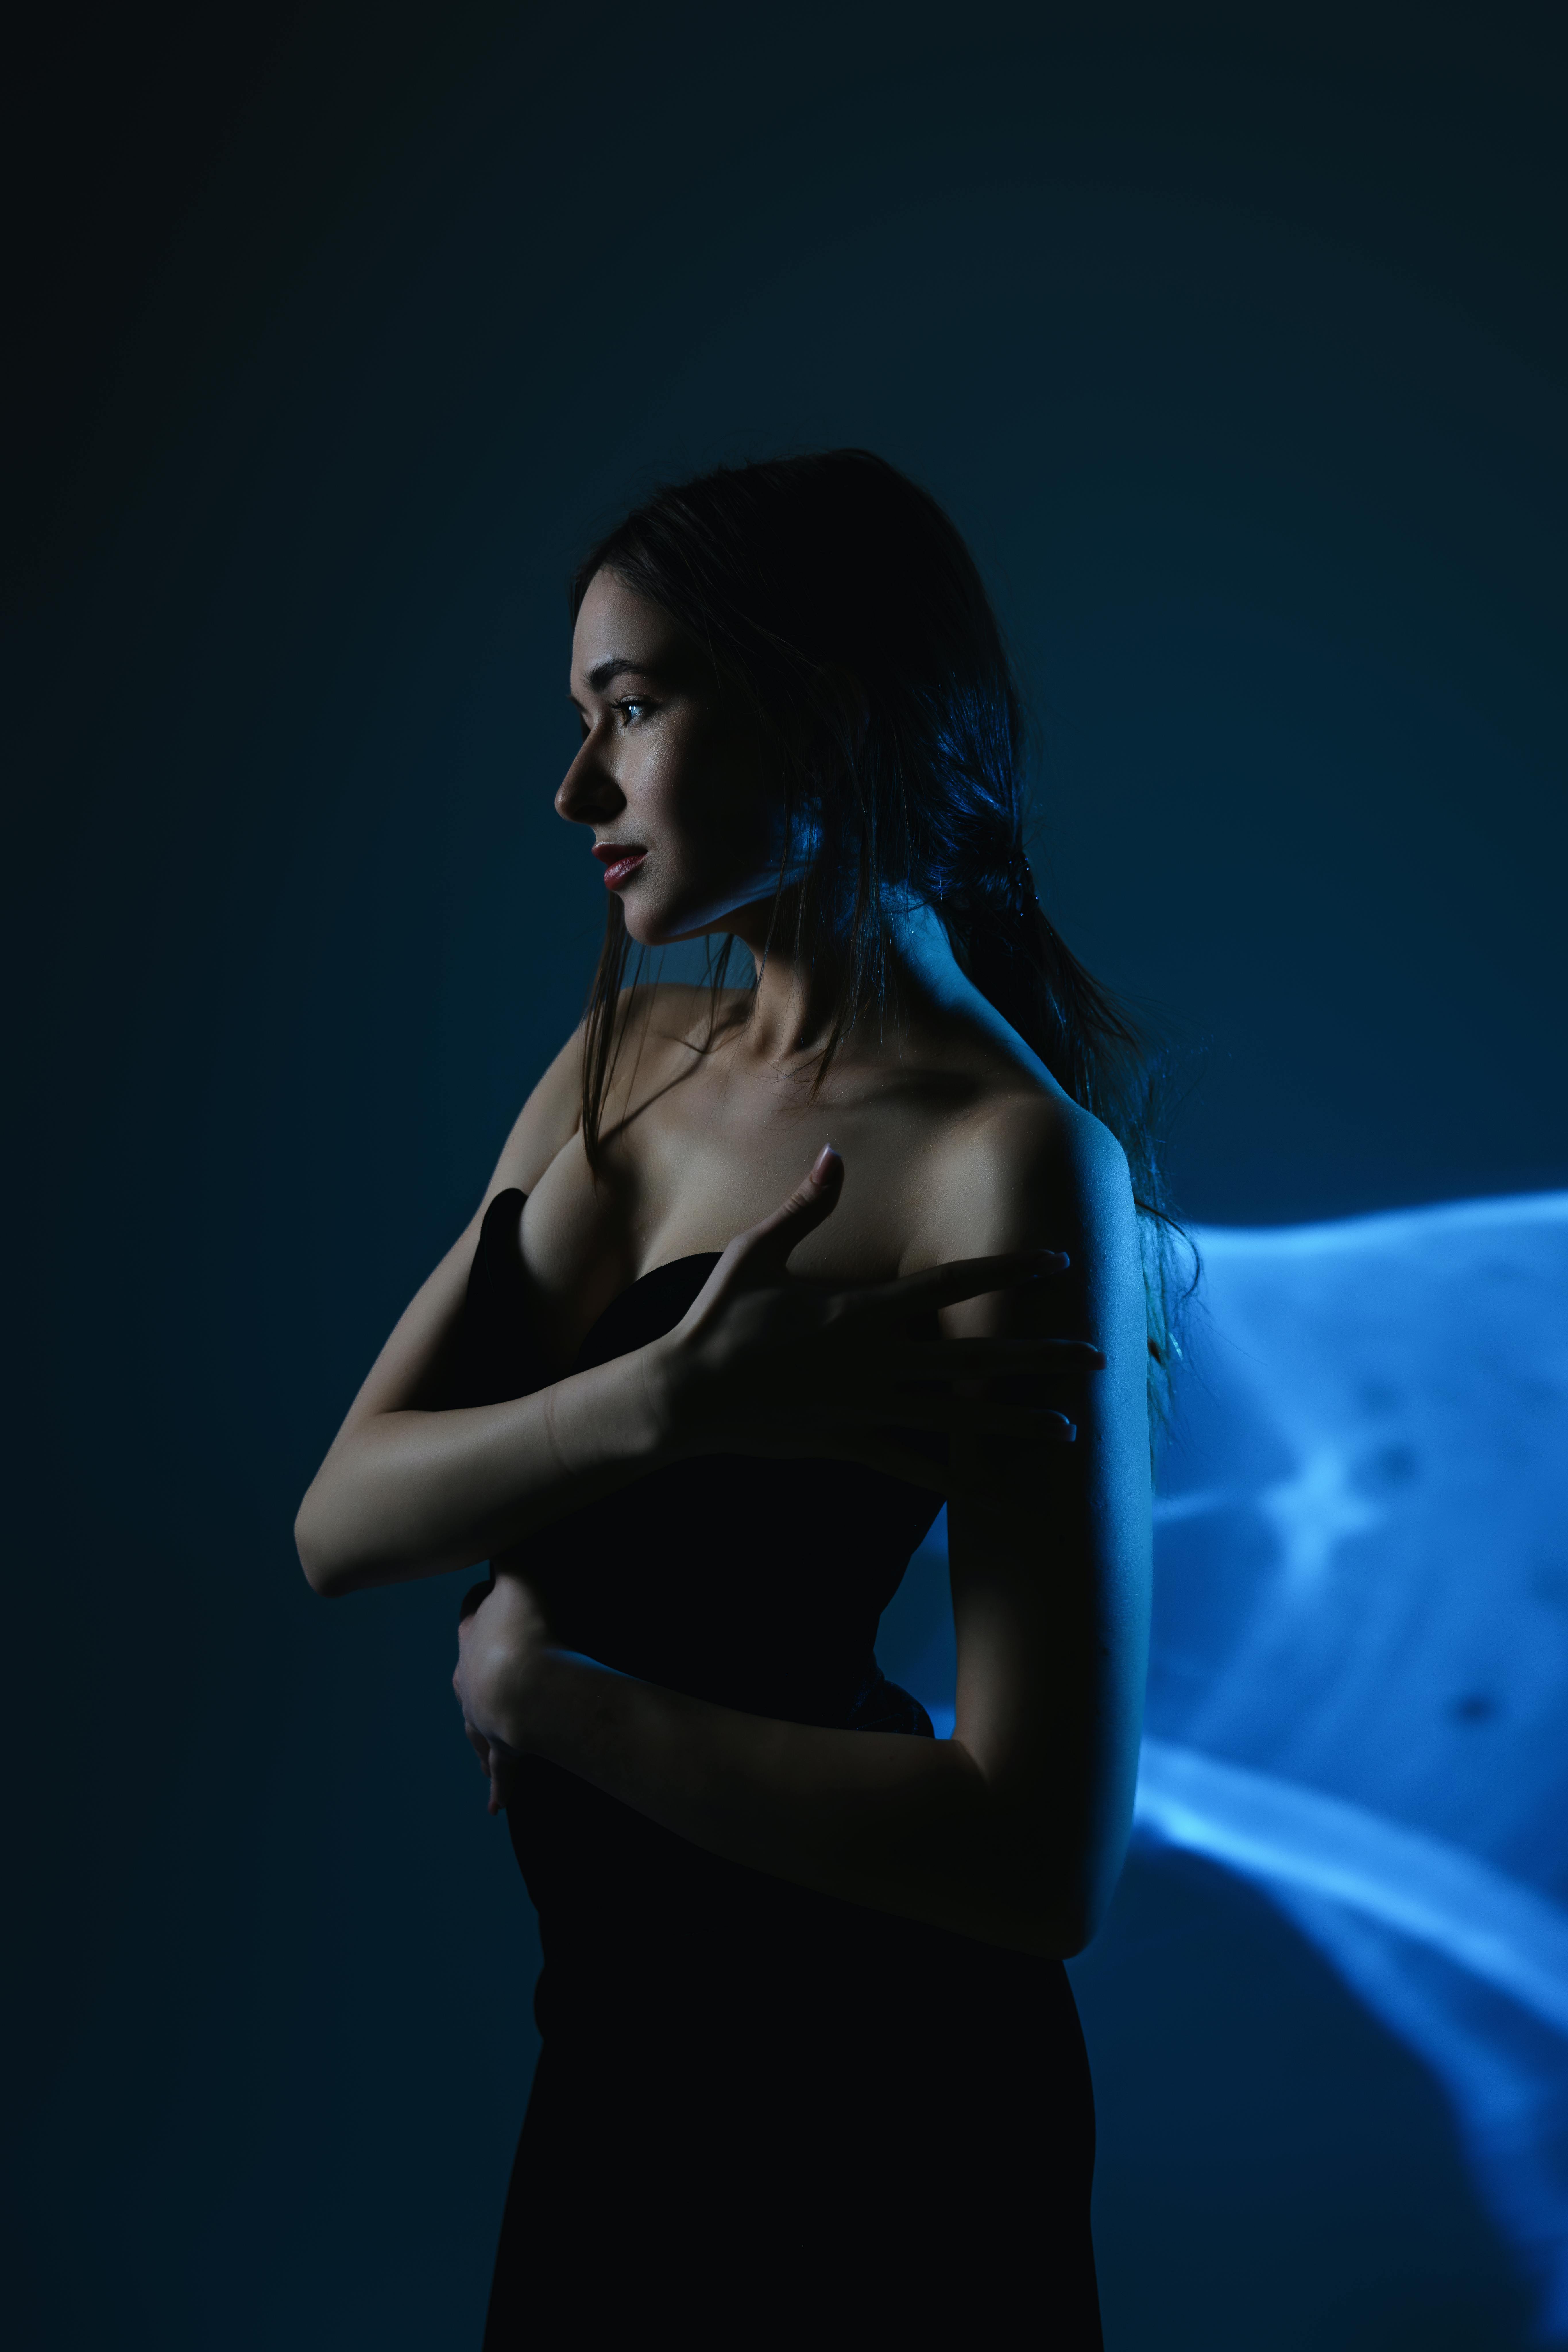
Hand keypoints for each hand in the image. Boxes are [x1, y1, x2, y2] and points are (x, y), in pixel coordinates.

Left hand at [453, 1572, 549, 1812]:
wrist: (524, 1685)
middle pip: (466, 1674)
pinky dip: (499, 1787)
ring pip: (476, 1728)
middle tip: (484, 1677)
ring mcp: (484, 1717)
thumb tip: (513, 1512)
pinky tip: (496, 1806)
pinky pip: (500, 1771)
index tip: (493, 1597)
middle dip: (476, 1673)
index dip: (481, 1605)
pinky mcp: (505, 1748)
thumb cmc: (524, 1627)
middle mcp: (469, 1680)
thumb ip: (521, 1548)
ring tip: (481, 1752)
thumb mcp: (523, 1572)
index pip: (469, 1616)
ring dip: (480, 1737)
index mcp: (471, 1638)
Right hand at [645, 1146, 1104, 1496]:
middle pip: (977, 1356)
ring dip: (1016, 1423)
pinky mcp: (847, 1445)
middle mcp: (875, 1361)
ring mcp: (865, 1408)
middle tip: (1097, 1358)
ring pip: (959, 1417)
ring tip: (1068, 1433)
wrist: (683, 1397)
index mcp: (860, 1310)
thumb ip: (804, 1207)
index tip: (1058, 1265)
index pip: (953, 1283)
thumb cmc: (717, 1319)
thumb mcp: (756, 1253)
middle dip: (1041, 1356)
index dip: (1009, 1270)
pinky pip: (911, 1465)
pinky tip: (991, 1489)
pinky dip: (951, 1478)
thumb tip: (833, 1155)